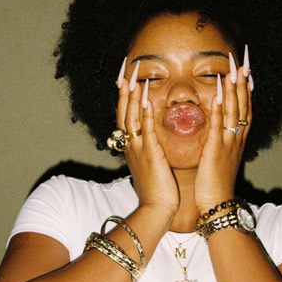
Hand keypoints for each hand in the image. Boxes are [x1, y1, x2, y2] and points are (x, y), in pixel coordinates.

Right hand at [116, 66, 179, 217]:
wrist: (157, 210)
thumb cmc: (157, 192)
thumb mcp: (149, 166)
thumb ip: (149, 151)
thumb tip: (151, 142)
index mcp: (132, 148)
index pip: (125, 118)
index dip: (125, 99)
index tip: (125, 80)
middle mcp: (131, 147)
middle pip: (124, 113)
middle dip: (125, 92)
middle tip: (126, 71)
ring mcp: (138, 150)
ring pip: (131, 119)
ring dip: (132, 98)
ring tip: (133, 79)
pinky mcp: (150, 156)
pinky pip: (145, 131)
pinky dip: (144, 115)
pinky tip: (146, 101)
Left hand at [194, 52, 252, 212]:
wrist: (218, 204)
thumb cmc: (215, 184)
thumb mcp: (220, 158)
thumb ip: (220, 141)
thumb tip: (217, 129)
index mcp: (237, 140)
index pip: (245, 108)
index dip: (246, 89)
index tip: (246, 70)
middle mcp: (237, 138)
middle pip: (244, 104)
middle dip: (243, 82)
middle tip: (243, 60)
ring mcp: (229, 143)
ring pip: (235, 110)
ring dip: (235, 88)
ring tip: (235, 69)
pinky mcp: (217, 149)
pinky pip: (220, 124)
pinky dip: (222, 107)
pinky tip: (221, 92)